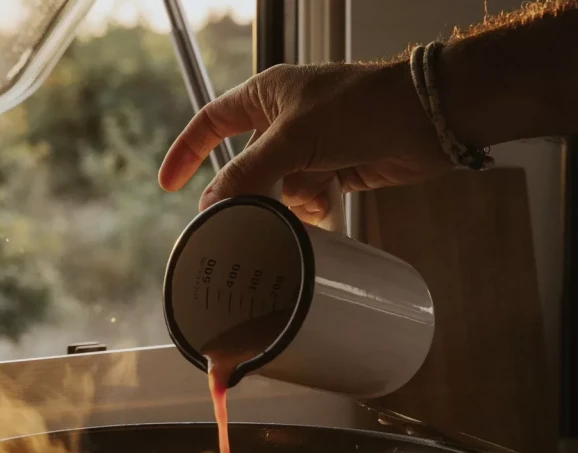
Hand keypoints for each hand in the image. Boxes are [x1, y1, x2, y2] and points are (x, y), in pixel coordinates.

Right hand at [158, 61, 451, 221]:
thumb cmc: (361, 107)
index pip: (211, 122)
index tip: (169, 185)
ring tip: (312, 193)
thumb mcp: (293, 138)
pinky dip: (314, 205)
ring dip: (290, 198)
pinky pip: (306, 198)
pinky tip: (330, 199)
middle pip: (246, 165)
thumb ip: (247, 172)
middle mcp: (285, 120)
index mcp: (266, 95)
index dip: (188, 152)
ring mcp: (311, 146)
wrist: (428, 119)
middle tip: (247, 214)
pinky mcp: (335, 169)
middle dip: (252, 190)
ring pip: (277, 187)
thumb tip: (211, 203)